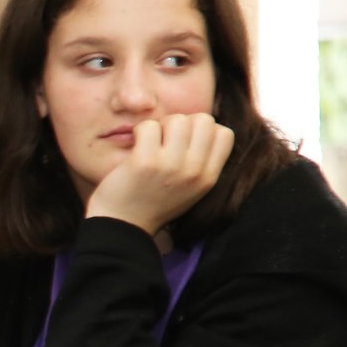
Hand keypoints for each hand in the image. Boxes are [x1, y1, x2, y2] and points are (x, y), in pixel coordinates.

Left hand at [83, 114, 233, 234]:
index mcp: (208, 178)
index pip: (225, 133)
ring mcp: (170, 166)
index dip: (204, 130)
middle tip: (165, 140)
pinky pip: (148, 126)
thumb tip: (208, 127)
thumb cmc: (152, 203)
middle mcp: (194, 171)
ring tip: (150, 143)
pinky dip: (140, 131)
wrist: (122, 226)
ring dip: (161, 126)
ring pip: (177, 119)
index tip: (185, 142)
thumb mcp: (190, 189)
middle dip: (182, 123)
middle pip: (203, 120)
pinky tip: (135, 147)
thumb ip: (201, 162)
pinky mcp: (145, 162)